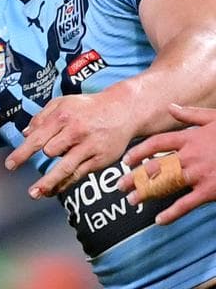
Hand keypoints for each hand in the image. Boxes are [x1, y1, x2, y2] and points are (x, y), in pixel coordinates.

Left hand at [4, 92, 138, 197]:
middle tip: (21, 165)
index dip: (22, 153)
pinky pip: (79, 174)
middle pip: (50, 151)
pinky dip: (65, 184)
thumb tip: (25, 133)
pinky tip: (53, 191)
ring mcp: (89, 147)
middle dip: (40, 158)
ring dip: (48, 183)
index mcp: (63, 117)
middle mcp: (75, 132)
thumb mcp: (63, 103)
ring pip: (65, 168)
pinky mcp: (100, 159)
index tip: (10, 165)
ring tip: (34, 194)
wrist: (124, 111)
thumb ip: (42, 117)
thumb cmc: (88, 107)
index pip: (38, 138)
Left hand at [118, 104, 215, 223]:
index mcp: (190, 138)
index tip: (126, 160)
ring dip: (147, 194)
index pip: (156, 143)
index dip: (139, 151)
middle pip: (155, 166)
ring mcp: (199, 174)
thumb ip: (190, 114)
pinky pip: (186, 204)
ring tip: (132, 201)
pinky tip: (159, 219)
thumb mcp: (214, 119)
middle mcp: (190, 156)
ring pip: (166, 185)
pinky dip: (172, 213)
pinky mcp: (210, 191)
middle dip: (135, 176)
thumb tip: (170, 106)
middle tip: (120, 186)